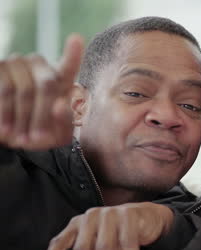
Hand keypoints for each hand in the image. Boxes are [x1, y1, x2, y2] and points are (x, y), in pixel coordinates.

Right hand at [0, 34, 83, 149]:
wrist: (8, 133)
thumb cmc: (38, 133)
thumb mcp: (57, 132)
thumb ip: (66, 120)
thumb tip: (61, 105)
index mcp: (61, 78)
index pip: (69, 65)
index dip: (72, 53)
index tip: (76, 40)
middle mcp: (39, 64)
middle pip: (47, 85)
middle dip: (43, 115)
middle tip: (39, 139)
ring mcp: (17, 62)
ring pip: (24, 90)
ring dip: (23, 118)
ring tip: (20, 140)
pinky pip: (5, 90)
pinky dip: (6, 113)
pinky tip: (5, 130)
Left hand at [41, 202, 174, 249]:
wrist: (145, 217)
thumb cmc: (117, 234)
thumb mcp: (98, 243)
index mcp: (79, 223)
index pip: (61, 241)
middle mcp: (91, 216)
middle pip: (83, 248)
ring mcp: (110, 213)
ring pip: (104, 248)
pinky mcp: (129, 214)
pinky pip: (127, 242)